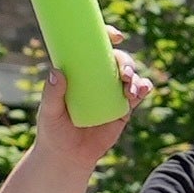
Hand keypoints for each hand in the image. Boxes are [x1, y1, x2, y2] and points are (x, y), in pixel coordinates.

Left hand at [37, 37, 152, 167]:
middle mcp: (97, 78)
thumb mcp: (49, 112)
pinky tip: (142, 90)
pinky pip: (137, 95)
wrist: (67, 156)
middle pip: (117, 60)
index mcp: (79, 71)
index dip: (106, 36)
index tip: (115, 36)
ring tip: (131, 88)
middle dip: (125, 61)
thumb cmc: (53, 130)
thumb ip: (52, 94)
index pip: (94, 47)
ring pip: (130, 75)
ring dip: (136, 76)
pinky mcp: (123, 109)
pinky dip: (143, 89)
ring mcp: (112, 93)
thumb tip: (57, 71)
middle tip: (124, 73)